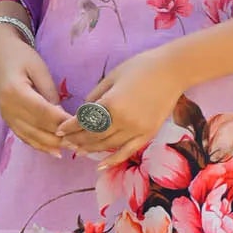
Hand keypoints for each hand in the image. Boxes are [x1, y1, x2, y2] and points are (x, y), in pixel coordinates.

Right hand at [0, 36, 69, 159]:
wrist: (0, 53)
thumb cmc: (22, 56)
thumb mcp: (40, 69)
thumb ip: (50, 93)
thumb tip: (62, 116)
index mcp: (16, 92)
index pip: (43, 112)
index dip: (62, 122)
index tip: (80, 128)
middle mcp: (8, 108)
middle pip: (37, 128)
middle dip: (60, 138)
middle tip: (80, 143)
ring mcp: (6, 116)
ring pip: (31, 137)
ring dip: (51, 145)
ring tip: (70, 149)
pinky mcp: (7, 120)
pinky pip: (24, 137)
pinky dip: (39, 145)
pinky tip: (54, 151)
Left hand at [55, 48, 184, 167]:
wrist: (172, 70)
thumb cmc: (141, 67)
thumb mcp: (112, 76)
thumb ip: (96, 96)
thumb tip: (84, 112)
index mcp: (111, 103)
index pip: (84, 121)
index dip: (70, 126)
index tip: (60, 130)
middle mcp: (122, 120)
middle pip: (93, 136)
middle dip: (77, 139)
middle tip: (65, 142)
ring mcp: (136, 129)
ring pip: (107, 145)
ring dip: (91, 149)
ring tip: (79, 150)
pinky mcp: (148, 134)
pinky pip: (127, 151)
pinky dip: (113, 160)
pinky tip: (101, 165)